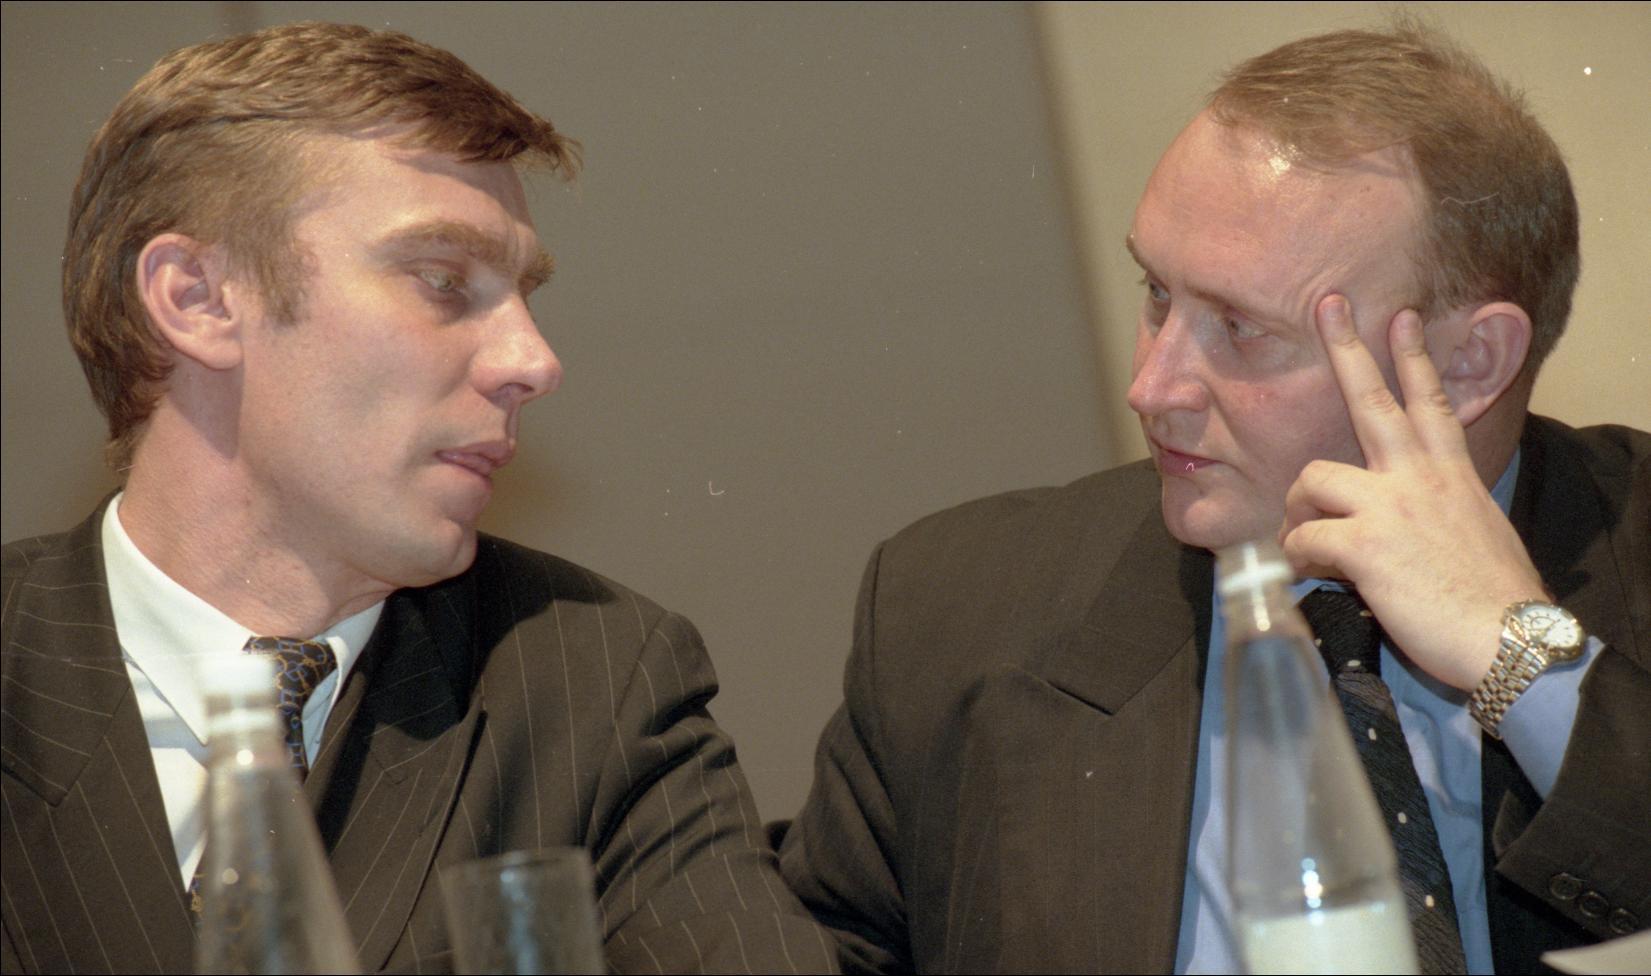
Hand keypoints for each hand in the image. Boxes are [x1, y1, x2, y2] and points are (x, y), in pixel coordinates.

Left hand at [1278, 295, 1546, 691]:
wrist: (1510, 638)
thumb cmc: (1492, 600)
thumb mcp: (1474, 534)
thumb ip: (1432, 514)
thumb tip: (1392, 527)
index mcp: (1451, 473)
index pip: (1430, 403)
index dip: (1413, 358)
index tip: (1401, 318)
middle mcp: (1421, 477)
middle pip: (1373, 401)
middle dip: (1346, 348)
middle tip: (1328, 306)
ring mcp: (1391, 505)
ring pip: (1312, 477)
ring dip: (1297, 511)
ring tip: (1303, 541)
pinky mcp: (1364, 543)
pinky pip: (1304, 537)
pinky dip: (1298, 557)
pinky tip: (1312, 575)